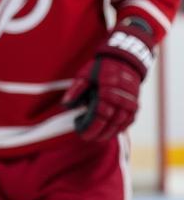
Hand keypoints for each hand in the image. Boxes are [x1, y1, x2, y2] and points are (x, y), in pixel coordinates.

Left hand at [62, 21, 153, 141]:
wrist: (123, 61)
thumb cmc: (100, 68)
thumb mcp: (85, 75)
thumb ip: (76, 89)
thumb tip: (65, 104)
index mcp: (108, 87)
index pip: (100, 111)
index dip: (91, 123)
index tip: (80, 128)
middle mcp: (122, 95)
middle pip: (111, 119)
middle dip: (99, 131)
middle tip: (87, 138)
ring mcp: (131, 100)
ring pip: (122, 121)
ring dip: (110, 132)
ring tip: (97, 138)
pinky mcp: (135, 104)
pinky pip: (130, 120)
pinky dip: (121, 128)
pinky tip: (111, 133)